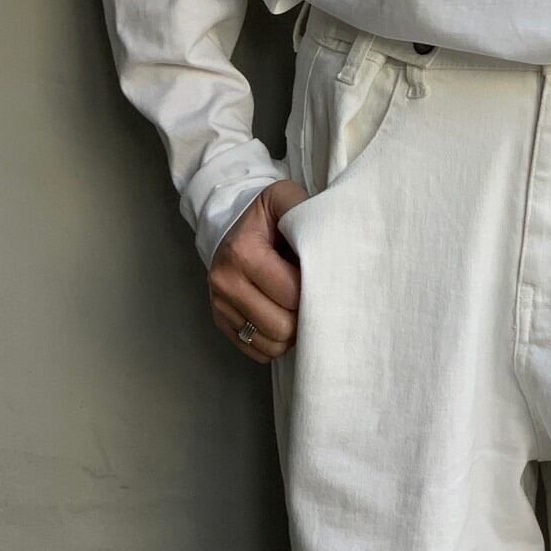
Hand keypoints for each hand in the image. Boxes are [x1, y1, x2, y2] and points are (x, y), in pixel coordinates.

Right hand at [207, 179, 307, 362]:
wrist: (232, 226)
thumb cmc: (267, 216)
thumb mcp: (284, 198)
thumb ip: (306, 210)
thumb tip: (330, 239)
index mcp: (243, 253)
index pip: (292, 294)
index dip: (316, 290)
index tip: (323, 276)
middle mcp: (225, 283)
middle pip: (282, 327)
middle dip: (305, 314)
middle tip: (314, 295)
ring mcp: (220, 307)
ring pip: (272, 345)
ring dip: (293, 332)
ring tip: (299, 305)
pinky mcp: (222, 323)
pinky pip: (259, 352)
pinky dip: (277, 342)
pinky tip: (283, 316)